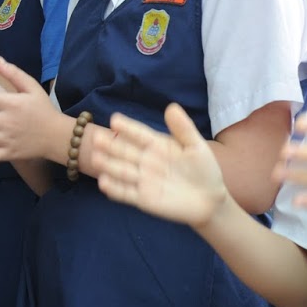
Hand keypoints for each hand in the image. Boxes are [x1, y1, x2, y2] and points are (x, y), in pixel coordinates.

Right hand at [97, 105, 228, 227]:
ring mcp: (142, 180)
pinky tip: (103, 182)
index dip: (128, 128)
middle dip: (111, 145)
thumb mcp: (196, 147)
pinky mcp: (142, 199)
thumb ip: (183, 129)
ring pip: (121, 170)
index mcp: (157, 145)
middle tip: (97, 137)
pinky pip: (126, 193)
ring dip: (108, 165)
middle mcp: (145, 161)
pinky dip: (114, 189)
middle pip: (125, 151)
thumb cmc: (204, 170)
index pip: (139, 134)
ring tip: (95, 157)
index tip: (115, 119)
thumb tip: (171, 107)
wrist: (210, 200)